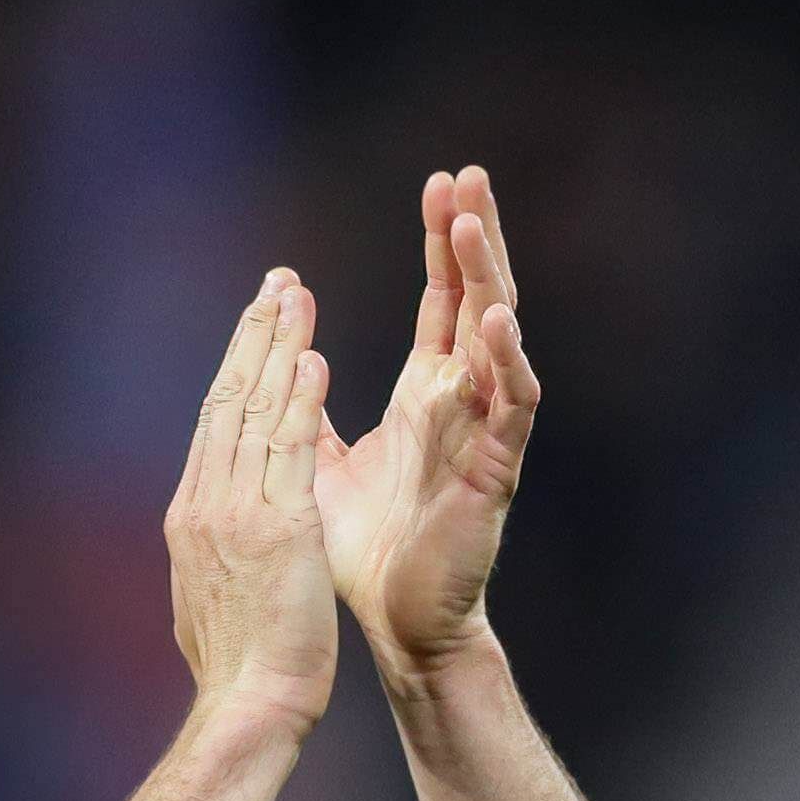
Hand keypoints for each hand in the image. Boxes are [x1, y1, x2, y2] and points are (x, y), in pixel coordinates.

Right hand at [167, 268, 338, 734]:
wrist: (247, 707)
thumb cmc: (240, 668)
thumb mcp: (211, 595)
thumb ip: (209, 552)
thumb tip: (202, 539)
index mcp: (191, 516)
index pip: (214, 425)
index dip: (235, 368)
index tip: (256, 326)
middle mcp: (205, 502)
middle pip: (226, 401)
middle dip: (253, 336)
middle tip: (277, 283)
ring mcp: (236, 513)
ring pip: (253, 412)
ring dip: (277, 348)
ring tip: (297, 297)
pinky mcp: (277, 529)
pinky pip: (287, 451)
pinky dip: (298, 400)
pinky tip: (314, 359)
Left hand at [314, 166, 541, 683]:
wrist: (395, 625)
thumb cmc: (366, 550)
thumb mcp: (324, 461)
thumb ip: (312, 407)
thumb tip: (286, 358)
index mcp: (429, 393)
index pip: (442, 299)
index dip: (442, 243)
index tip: (440, 183)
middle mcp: (464, 402)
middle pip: (478, 299)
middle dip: (475, 238)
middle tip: (469, 175)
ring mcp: (485, 432)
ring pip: (500, 341)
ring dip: (490, 281)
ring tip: (477, 225)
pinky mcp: (496, 471)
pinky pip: (512, 407)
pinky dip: (506, 363)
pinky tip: (495, 322)